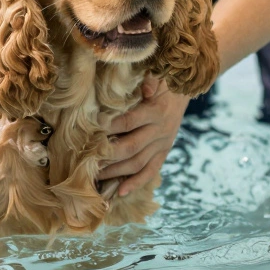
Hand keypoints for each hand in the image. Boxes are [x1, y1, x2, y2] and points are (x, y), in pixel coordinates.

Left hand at [99, 76, 189, 196]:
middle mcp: (159, 131)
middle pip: (131, 147)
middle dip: (107, 156)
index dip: (109, 128)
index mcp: (155, 111)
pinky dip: (135, 183)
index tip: (90, 132)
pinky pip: (150, 172)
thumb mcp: (157, 77)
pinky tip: (119, 192)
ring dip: (115, 172)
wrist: (182, 94)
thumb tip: (144, 87)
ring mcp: (162, 145)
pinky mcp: (163, 154)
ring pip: (137, 163)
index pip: (128, 122)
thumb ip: (149, 81)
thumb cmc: (161, 83)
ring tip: (95, 177)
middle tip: (87, 161)